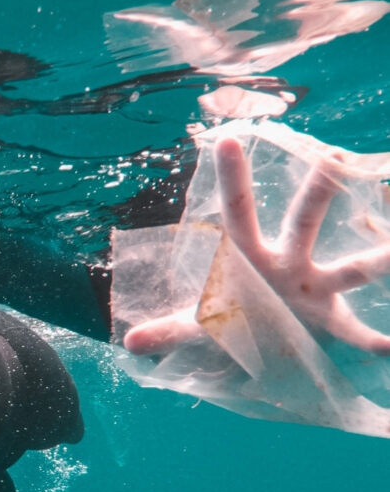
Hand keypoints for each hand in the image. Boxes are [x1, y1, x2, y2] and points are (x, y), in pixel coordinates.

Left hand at [124, 137, 389, 356]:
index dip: (231, 180)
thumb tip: (128, 342)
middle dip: (318, 194)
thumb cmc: (232, 319)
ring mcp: (316, 289)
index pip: (237, 212)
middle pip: (303, 223)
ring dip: (377, 260)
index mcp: (250, 258)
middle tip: (334, 158)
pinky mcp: (333, 324)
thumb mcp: (197, 326)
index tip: (225, 141)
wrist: (265, 345)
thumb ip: (167, 331)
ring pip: (350, 269)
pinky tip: (388, 350)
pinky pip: (357, 333)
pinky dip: (375, 343)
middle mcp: (289, 264)